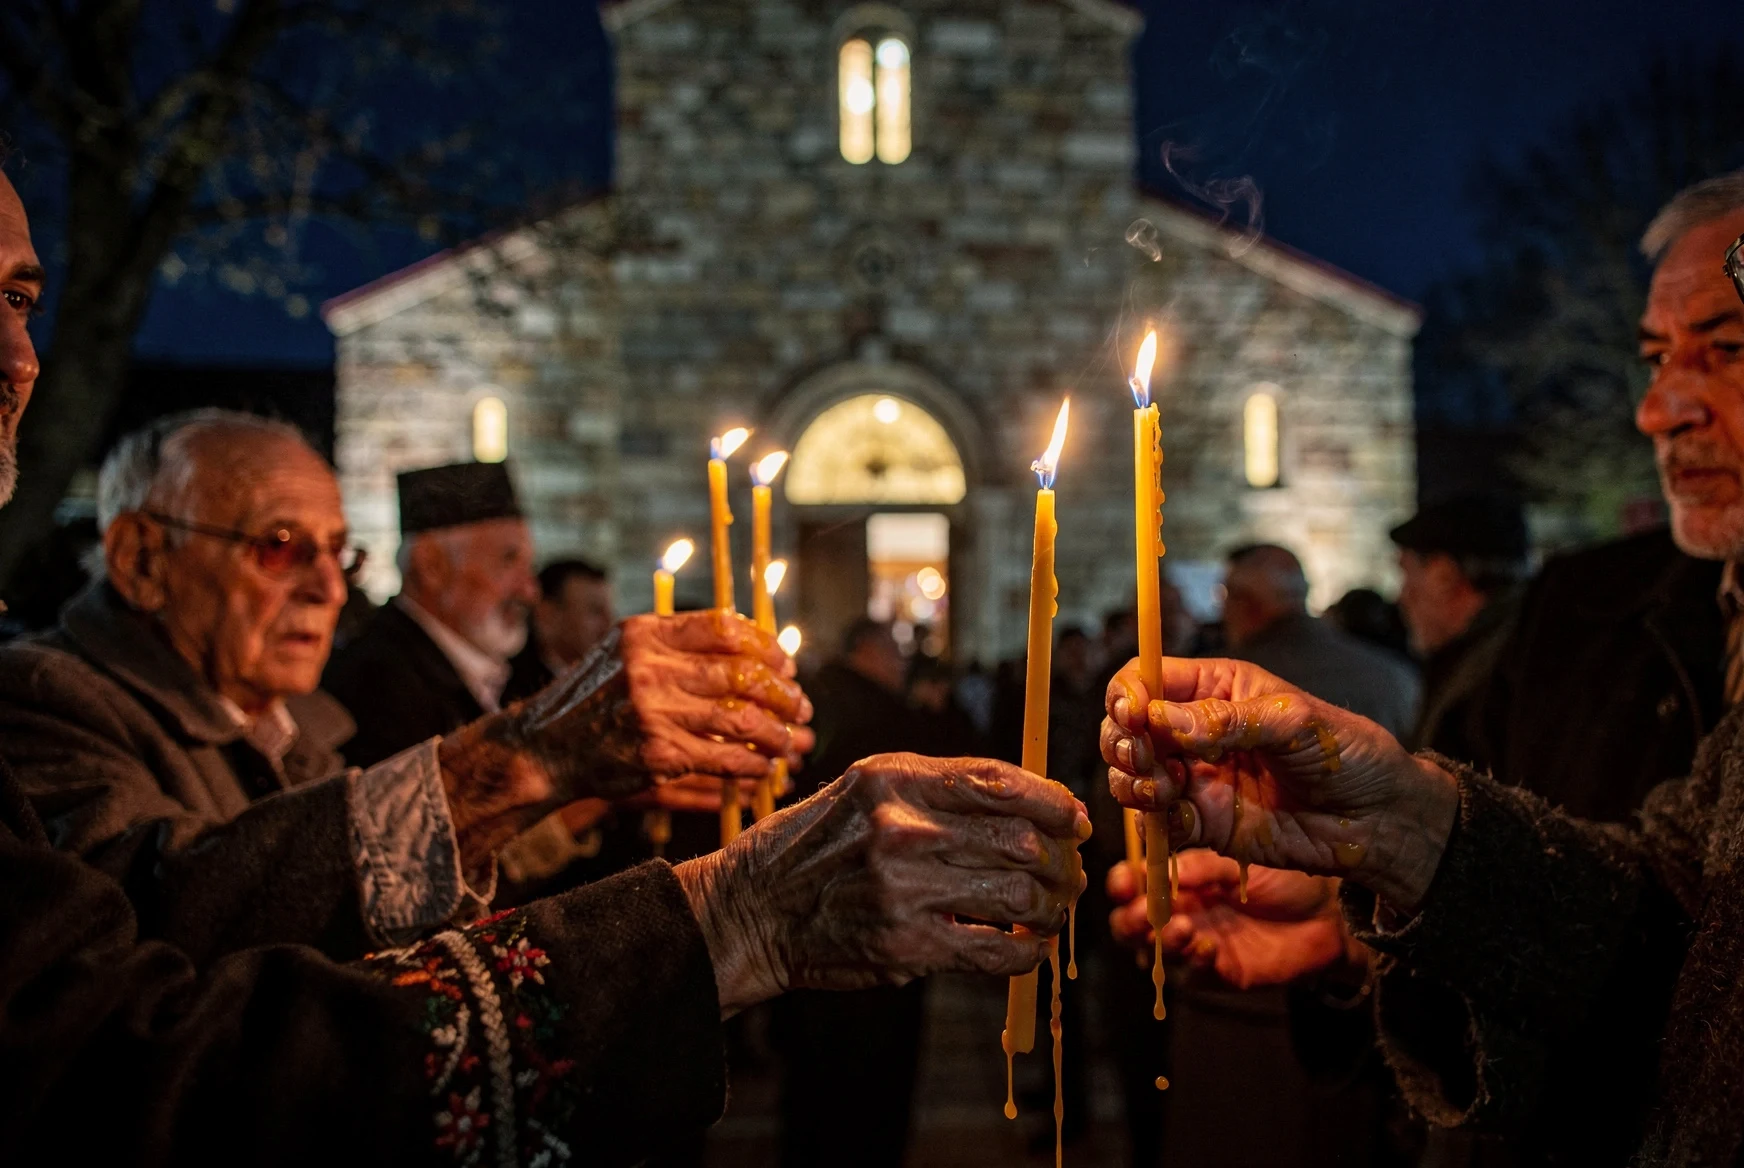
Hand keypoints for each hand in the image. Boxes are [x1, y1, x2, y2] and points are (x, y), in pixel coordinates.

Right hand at [439, 613, 815, 860]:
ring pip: (740, 719)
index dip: (766, 646)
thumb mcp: (624, 652)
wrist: (543, 747)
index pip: (725, 629)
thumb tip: (751, 647)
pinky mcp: (657, 754)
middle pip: (741, 674)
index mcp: (645, 634)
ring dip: (777, 732)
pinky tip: (763, 767)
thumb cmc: (593, 698)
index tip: (787, 665)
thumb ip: (677, 643)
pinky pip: (724, 758)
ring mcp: (652, 713)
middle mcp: (649, 668)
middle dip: (783, 693)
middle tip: (801, 706)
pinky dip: (752, 764)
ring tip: (790, 741)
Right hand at [673, 754, 1091, 1015]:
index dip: (1052, 802)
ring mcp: (904, 890)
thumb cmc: (814, 848)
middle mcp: (900, 829)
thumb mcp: (862, 791)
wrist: (750, 910)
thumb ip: (936, 790)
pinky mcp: (906, 947)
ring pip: (1018, 895)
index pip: (998, 782)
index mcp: (892, 780)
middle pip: (1021, 840)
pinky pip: (995, 950)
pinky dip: (1027, 952)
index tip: (1074, 819)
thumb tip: (1029, 801)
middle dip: (1062, 861)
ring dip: (1052, 908)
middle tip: (1071, 874)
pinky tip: (1029, 947)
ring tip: (1053, 912)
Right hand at [1101, 657, 1457, 910]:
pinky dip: (1157, 822)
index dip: (1127, 695)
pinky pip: (1159, 823)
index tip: (1133, 715)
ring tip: (1163, 787)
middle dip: (1122, 741)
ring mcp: (1197, 779)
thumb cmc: (1346, 754)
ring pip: (1131, 776)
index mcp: (1215, 689)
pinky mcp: (1204, 825)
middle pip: (1125, 728)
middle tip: (1144, 757)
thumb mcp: (1293, 722)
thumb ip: (1227, 721)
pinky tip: (1185, 818)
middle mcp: (1195, 732)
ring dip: (1132, 781)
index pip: (1146, 679)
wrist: (1379, 820)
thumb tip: (1160, 719)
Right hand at [1107, 850, 1360, 988]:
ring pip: (1157, 954)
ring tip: (1181, 928)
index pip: (1135, 884)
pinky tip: (1207, 945)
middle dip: (1130, 921)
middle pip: (1132, 925)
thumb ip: (1198, 866)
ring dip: (1161, 942)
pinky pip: (1194, 974)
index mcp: (1179, 882)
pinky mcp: (1221, 973)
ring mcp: (1199, 944)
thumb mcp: (1237, 860)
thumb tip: (1155, 862)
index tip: (1124, 882)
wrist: (1330, 912)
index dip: (1122, 884)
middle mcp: (1181, 913)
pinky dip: (1194, 960)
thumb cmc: (1284, 877)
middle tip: (1143, 914)